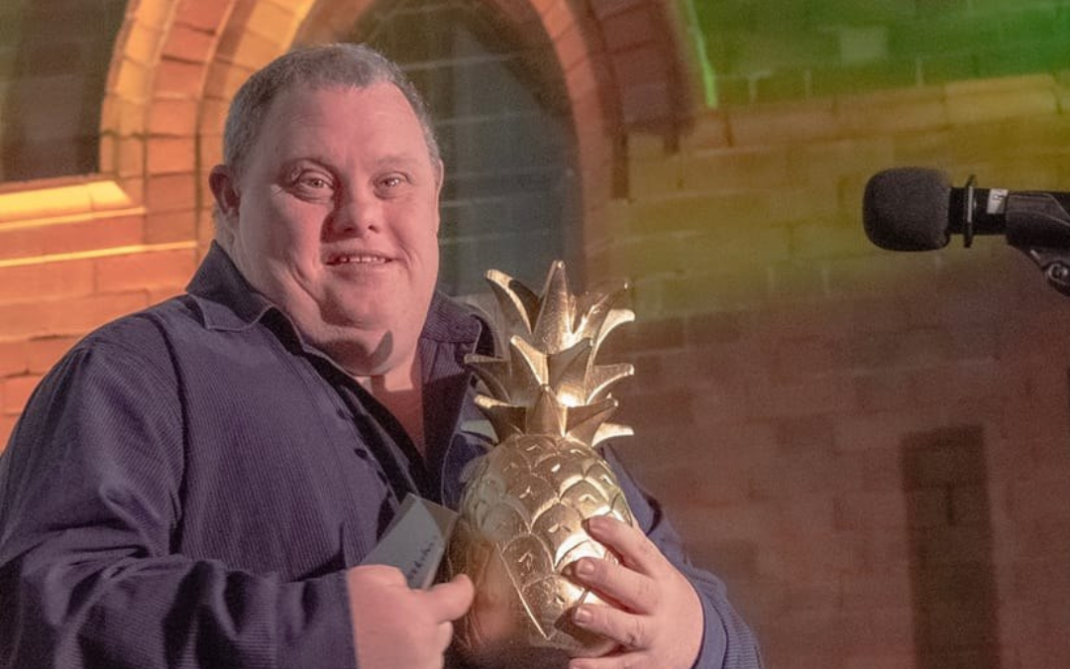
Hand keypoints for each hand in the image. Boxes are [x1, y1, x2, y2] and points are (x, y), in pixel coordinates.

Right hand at [347, 565, 473, 668]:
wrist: (306, 648)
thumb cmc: (337, 611)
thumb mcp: (372, 578)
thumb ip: (402, 584)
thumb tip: (412, 594)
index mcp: (418, 616)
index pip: (457, 600)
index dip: (461, 589)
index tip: (462, 584)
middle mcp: (422, 651)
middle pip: (442, 632)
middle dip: (428, 622)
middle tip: (400, 619)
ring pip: (429, 658)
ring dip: (416, 649)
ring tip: (386, 645)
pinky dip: (404, 664)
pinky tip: (382, 658)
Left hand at [568, 516, 703, 668]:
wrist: (701, 643)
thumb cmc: (664, 596)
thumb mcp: (657, 570)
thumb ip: (632, 546)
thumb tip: (600, 504)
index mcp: (660, 576)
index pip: (641, 550)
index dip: (618, 534)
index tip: (592, 522)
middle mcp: (659, 606)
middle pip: (636, 589)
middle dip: (609, 577)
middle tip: (580, 565)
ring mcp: (653, 637)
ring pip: (630, 629)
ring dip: (605, 621)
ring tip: (579, 613)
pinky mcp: (645, 665)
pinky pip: (621, 668)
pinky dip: (598, 668)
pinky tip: (574, 664)